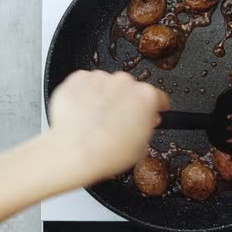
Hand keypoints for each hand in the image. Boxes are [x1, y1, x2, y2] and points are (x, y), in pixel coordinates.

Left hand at [48, 70, 168, 185]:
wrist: (73, 152)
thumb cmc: (107, 153)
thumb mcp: (141, 147)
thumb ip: (147, 126)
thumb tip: (146, 120)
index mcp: (146, 96)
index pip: (158, 97)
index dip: (155, 107)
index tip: (152, 112)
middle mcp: (124, 82)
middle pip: (131, 89)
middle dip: (127, 102)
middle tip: (119, 121)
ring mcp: (100, 78)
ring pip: (107, 85)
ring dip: (105, 97)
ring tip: (96, 120)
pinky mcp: (78, 80)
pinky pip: (85, 83)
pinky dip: (85, 94)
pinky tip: (83, 113)